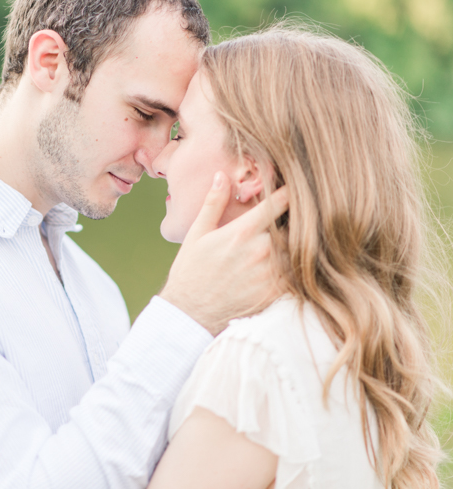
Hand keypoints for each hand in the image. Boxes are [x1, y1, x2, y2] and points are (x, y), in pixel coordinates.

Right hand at [159, 172, 288, 335]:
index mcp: (242, 232)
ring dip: (294, 245)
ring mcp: (271, 273)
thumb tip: (221, 175)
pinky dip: (295, 268)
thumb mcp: (197, 234)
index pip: (278, 203)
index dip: (288, 192)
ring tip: (292, 243)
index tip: (293, 188)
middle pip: (291, 226)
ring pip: (296, 249)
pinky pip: (296, 274)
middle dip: (291, 221)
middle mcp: (261, 250)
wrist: (191, 313)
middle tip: (294, 218)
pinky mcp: (276, 293)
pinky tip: (286, 267)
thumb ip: (213, 203)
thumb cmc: (191, 271)